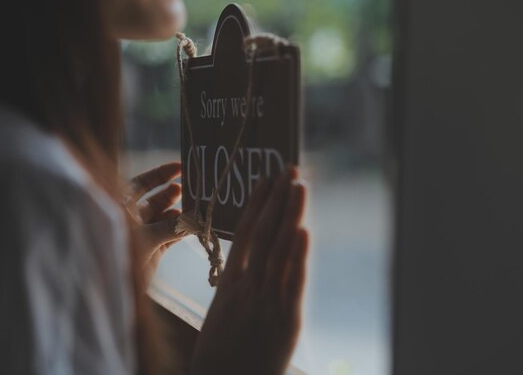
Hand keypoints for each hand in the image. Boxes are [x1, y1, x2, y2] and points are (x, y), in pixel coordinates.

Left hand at [123, 162, 185, 279]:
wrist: (108, 290)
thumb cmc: (117, 255)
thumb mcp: (144, 238)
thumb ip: (171, 227)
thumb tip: (195, 218)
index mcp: (120, 207)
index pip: (141, 183)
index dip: (160, 174)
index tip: (179, 167)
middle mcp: (131, 218)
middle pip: (155, 200)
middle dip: (172, 193)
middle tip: (190, 188)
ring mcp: (141, 235)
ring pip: (164, 218)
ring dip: (180, 213)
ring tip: (195, 206)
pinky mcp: (151, 251)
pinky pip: (169, 236)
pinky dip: (180, 231)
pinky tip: (192, 225)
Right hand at [191, 167, 308, 374]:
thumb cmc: (220, 353)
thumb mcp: (222, 313)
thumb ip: (237, 287)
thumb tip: (247, 265)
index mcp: (230, 282)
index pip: (245, 232)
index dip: (257, 203)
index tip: (265, 180)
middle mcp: (247, 284)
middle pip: (264, 232)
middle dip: (277, 198)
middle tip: (287, 169)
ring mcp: (266, 300)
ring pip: (278, 248)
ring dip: (289, 215)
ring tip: (297, 186)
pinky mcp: (285, 318)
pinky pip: (292, 280)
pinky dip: (297, 255)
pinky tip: (302, 231)